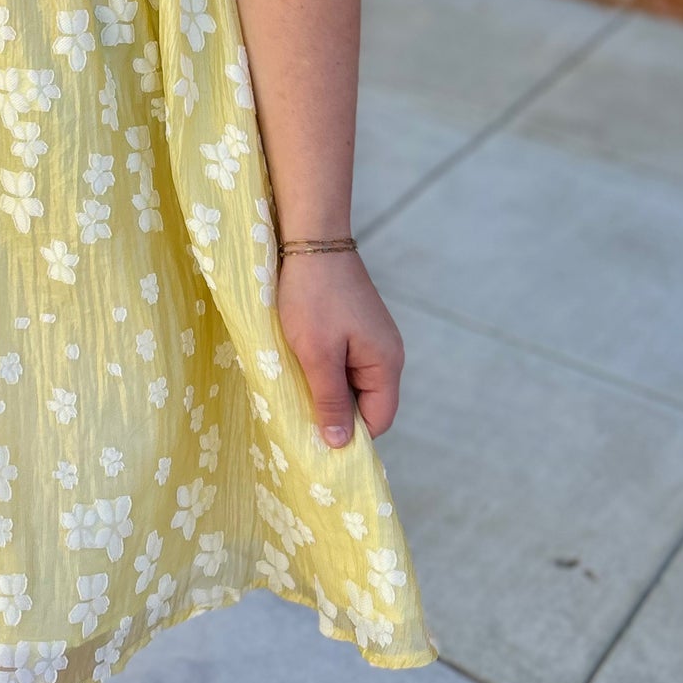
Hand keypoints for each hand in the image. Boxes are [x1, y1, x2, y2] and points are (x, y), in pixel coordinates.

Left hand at [276, 248, 404, 448]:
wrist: (311, 238)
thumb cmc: (313, 297)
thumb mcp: (317, 354)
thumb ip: (330, 400)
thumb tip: (341, 444)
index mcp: (387, 363)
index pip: (378, 420)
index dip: (350, 434)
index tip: (315, 440)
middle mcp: (386, 352)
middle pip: (366, 402)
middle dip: (335, 409)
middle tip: (299, 411)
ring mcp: (371, 336)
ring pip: (350, 380)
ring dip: (325, 385)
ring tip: (296, 383)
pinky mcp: (354, 323)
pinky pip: (343, 359)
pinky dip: (323, 364)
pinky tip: (299, 360)